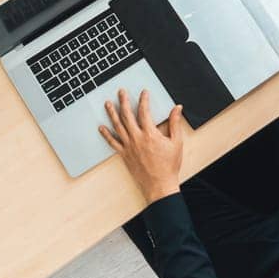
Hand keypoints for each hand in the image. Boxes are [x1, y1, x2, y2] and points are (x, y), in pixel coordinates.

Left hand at [99, 89, 187, 203]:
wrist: (159, 185)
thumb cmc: (168, 166)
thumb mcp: (176, 142)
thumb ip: (175, 123)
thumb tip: (176, 109)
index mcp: (150, 134)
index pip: (144, 112)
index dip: (144, 100)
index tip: (143, 93)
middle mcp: (137, 139)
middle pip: (127, 116)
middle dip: (123, 101)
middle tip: (121, 92)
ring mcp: (129, 147)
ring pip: (118, 126)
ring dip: (112, 114)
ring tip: (108, 104)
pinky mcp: (124, 155)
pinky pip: (113, 143)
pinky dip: (106, 135)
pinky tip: (101, 128)